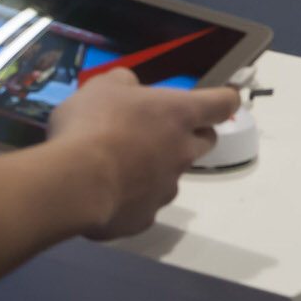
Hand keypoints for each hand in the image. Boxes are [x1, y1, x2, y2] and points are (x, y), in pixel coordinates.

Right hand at [47, 69, 240, 240]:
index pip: (222, 103)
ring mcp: (167, 189)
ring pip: (172, 175)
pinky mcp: (147, 218)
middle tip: (156, 130)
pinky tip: (103, 191)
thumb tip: (131, 88)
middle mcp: (183, 152)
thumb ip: (124, 83)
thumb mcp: (101, 86)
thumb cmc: (92, 125)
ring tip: (114, 165)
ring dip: (154, 168)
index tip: (221, 99)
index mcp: (178, 114)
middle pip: (206, 141)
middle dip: (190, 134)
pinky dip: (130, 197)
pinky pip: (144, 204)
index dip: (225, 99)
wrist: (76, 183)